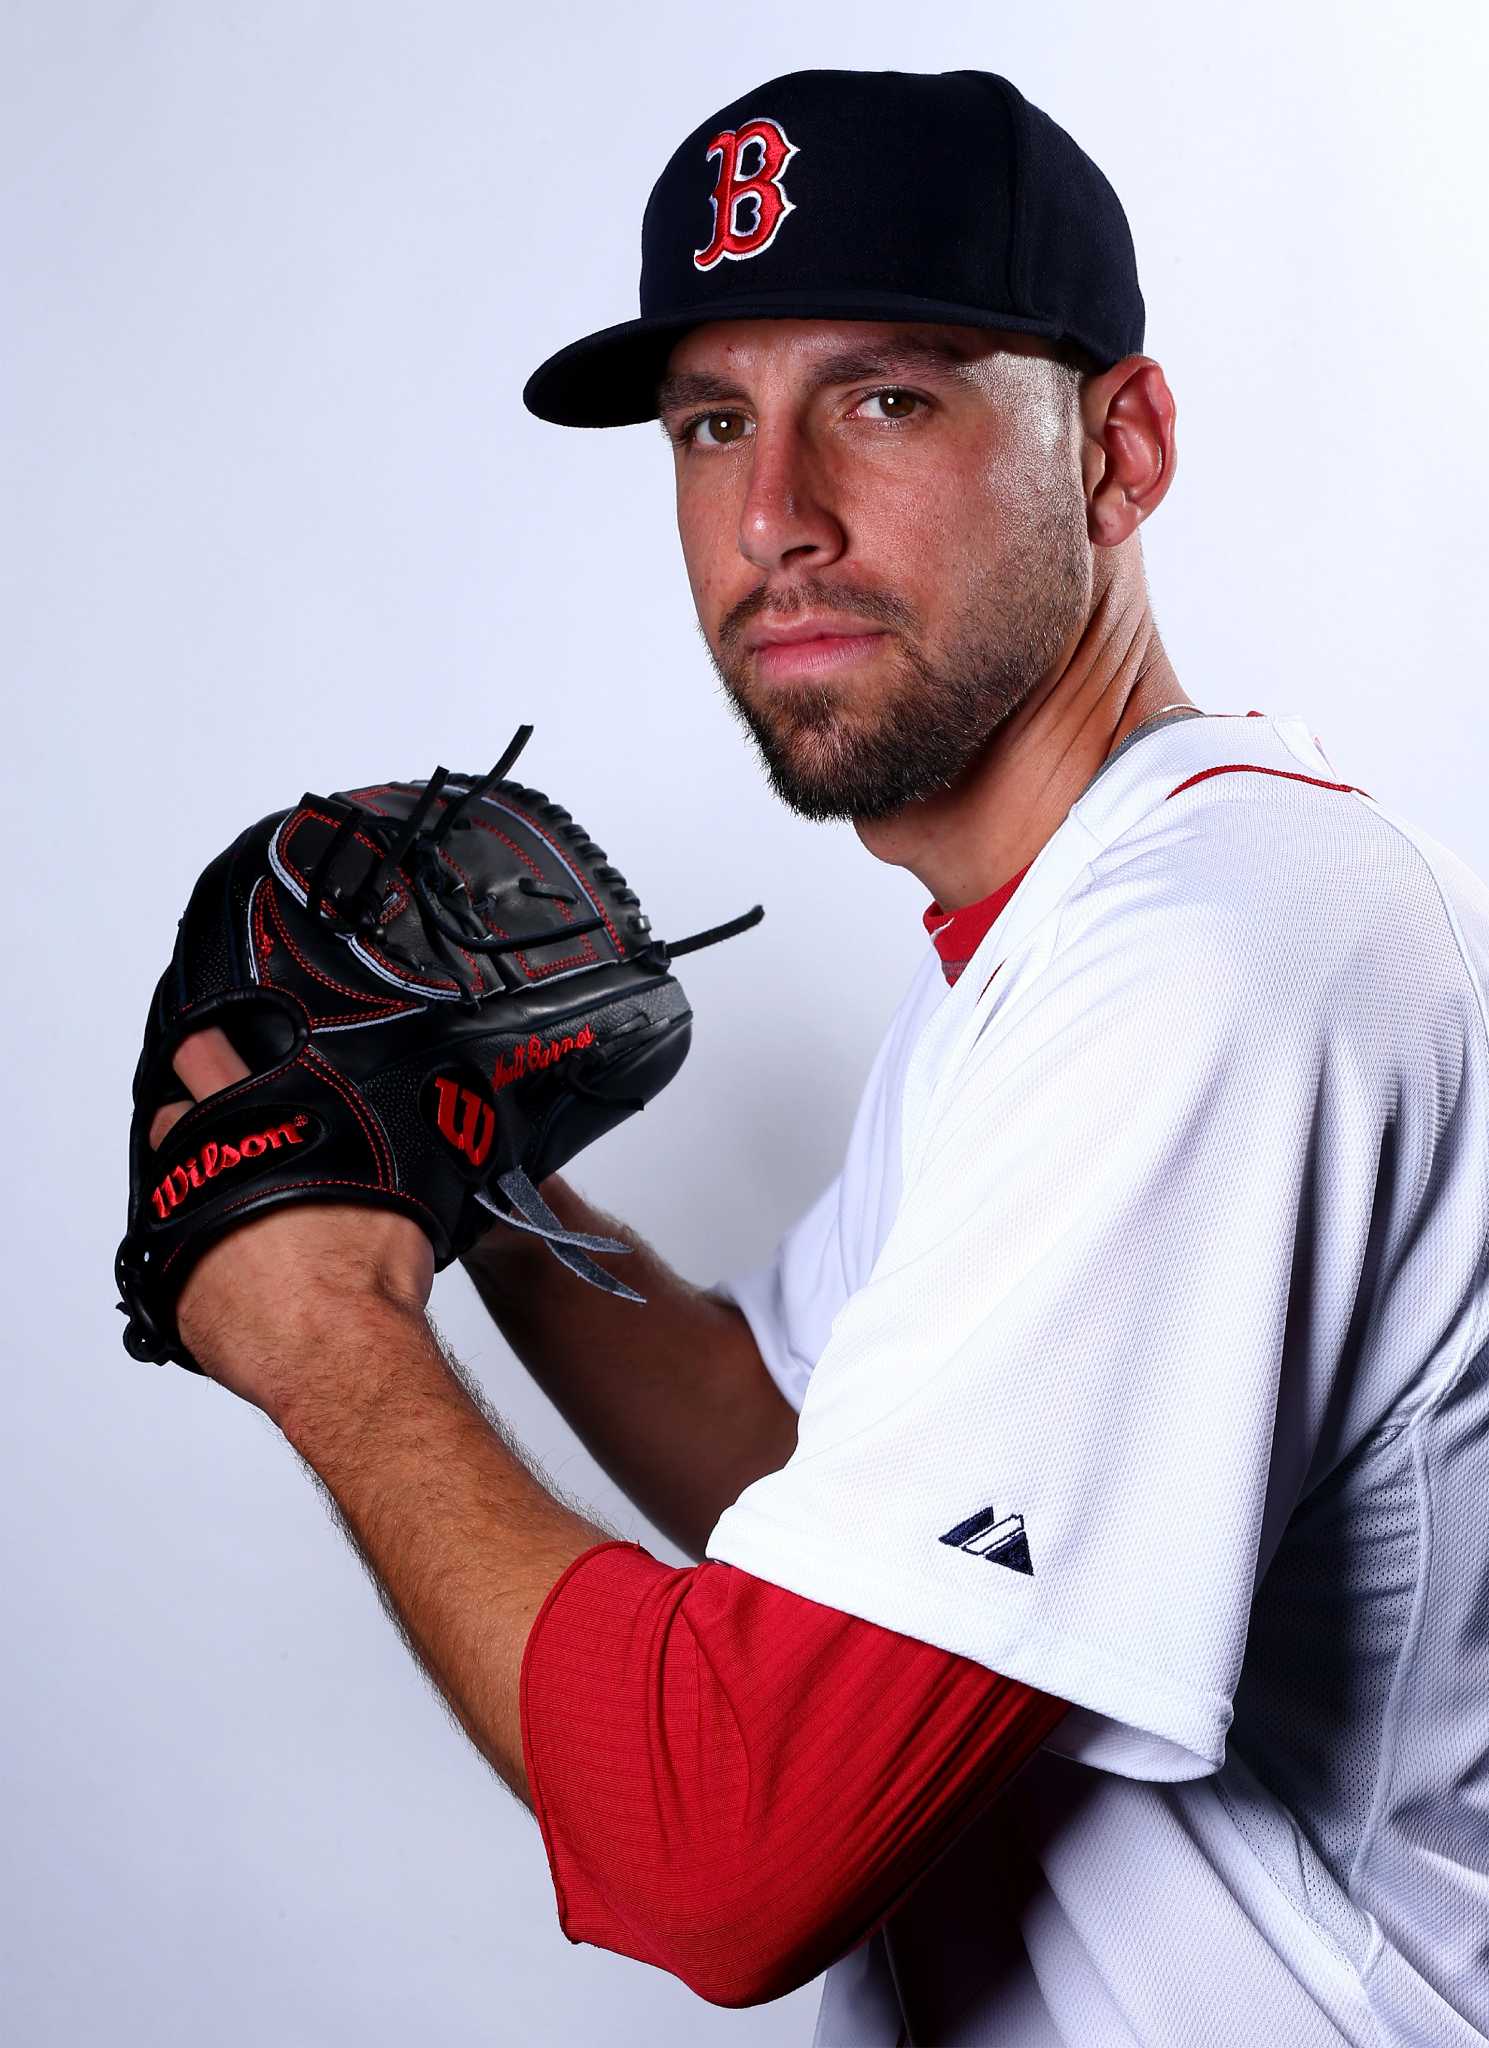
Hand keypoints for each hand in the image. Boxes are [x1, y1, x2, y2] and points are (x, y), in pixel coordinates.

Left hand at [151, 1028, 435, 1417]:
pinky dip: (199, 1262)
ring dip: (194, 1191)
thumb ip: (379, 1145)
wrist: (339, 1352)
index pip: (206, 1057)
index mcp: (260, 1129)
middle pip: (171, 1119)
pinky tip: (240, 1276)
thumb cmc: (368, 1275)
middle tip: (222, 1136)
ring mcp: (182, 1228)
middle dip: (191, 1120)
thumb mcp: (398, 1181)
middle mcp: (208, 1172)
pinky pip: (175, 1262)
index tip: (203, 1043)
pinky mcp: (172, 1286)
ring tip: (237, 1212)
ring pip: (168, 1189)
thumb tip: (407, 1128)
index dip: (202, 1046)